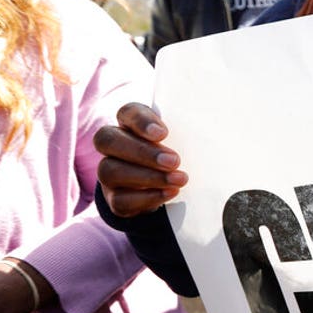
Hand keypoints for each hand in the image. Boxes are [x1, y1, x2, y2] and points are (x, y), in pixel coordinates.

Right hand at [94, 102, 187, 216]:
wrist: (169, 186)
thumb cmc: (175, 152)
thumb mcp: (182, 138)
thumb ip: (184, 132)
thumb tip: (205, 135)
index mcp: (130, 123)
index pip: (126, 112)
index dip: (141, 121)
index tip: (163, 134)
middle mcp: (112, 145)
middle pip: (108, 139)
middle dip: (143, 152)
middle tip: (174, 161)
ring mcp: (108, 171)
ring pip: (110, 170)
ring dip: (148, 176)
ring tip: (179, 179)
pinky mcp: (114, 198)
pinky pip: (120, 200)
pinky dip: (147, 197)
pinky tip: (170, 192)